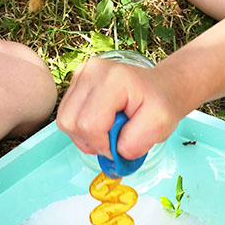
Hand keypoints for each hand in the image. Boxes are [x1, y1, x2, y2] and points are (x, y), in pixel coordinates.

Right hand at [56, 57, 187, 160]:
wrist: (159, 89)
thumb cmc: (160, 105)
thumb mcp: (160, 125)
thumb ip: (137, 142)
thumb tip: (114, 152)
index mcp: (112, 79)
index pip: (89, 124)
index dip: (102, 146)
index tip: (119, 147)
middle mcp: (90, 71)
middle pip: (71, 123)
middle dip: (91, 142)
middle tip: (113, 140)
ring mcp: (80, 75)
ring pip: (65, 121)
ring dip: (85, 137)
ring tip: (107, 132)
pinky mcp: (75, 83)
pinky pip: (67, 117)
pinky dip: (82, 129)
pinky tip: (100, 125)